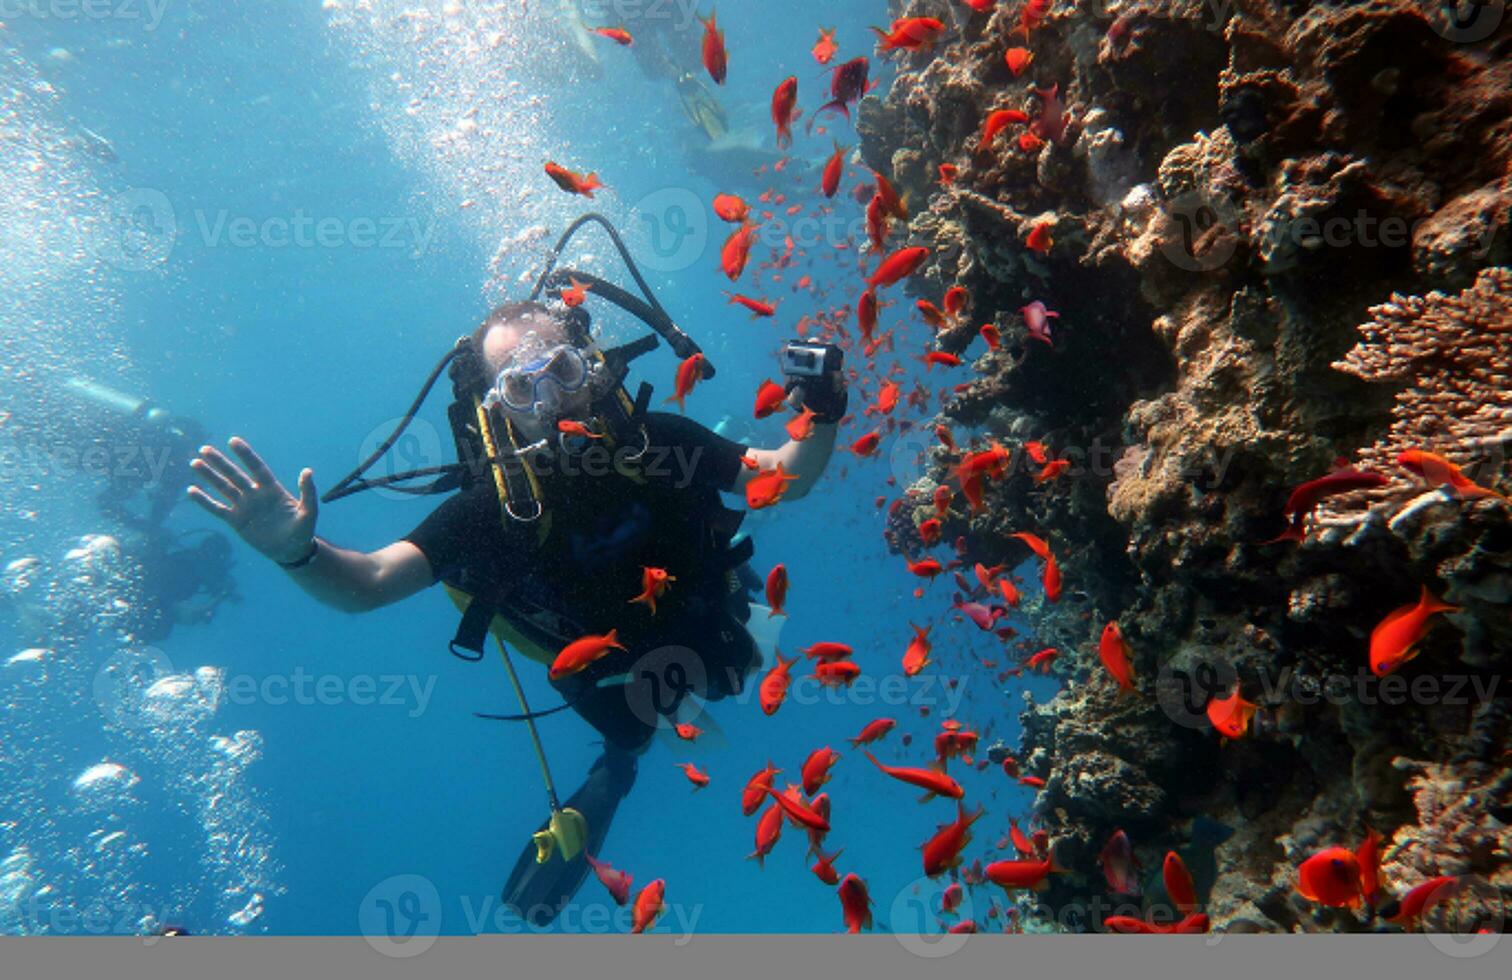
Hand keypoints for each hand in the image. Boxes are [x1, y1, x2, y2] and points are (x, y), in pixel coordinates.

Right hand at [188, 437, 317, 564]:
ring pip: (223, 488)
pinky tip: (191, 490)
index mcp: (272, 489)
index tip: (233, 440)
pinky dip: (204, 500)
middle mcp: (255, 494)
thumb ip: (308, 492)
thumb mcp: (309, 512)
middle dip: (220, 462)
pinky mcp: (236, 521)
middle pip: (235, 474)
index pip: (257, 468)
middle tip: (204, 448)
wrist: (291, 551)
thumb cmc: (302, 531)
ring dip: (209, 476)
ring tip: (194, 463)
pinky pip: (217, 509)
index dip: (245, 455)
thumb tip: (308, 471)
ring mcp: (244, 506)